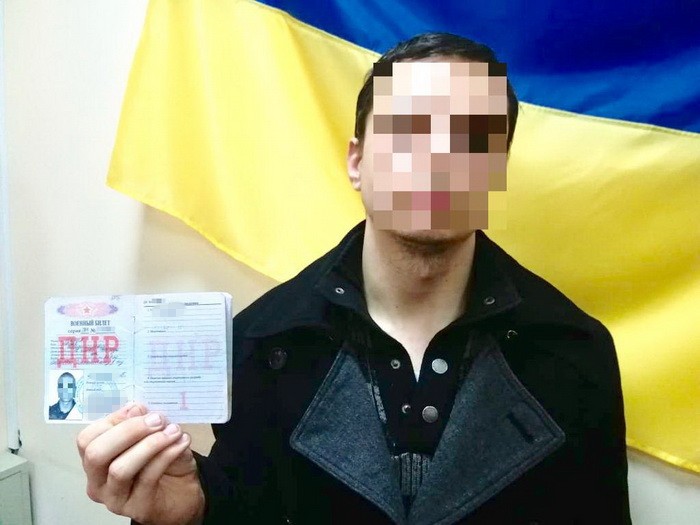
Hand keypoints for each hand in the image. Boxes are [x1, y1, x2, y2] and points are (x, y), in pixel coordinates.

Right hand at [77, 403, 204, 524]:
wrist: (183, 495)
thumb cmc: (163, 464)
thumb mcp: (152, 437)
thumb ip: (140, 422)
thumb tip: (134, 408)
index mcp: (96, 461)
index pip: (87, 439)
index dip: (113, 420)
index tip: (139, 409)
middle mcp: (97, 483)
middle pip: (96, 453)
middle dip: (128, 431)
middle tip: (157, 419)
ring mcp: (115, 499)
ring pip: (120, 469)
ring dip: (150, 444)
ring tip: (173, 431)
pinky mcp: (137, 508)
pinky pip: (148, 477)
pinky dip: (167, 455)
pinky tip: (181, 443)